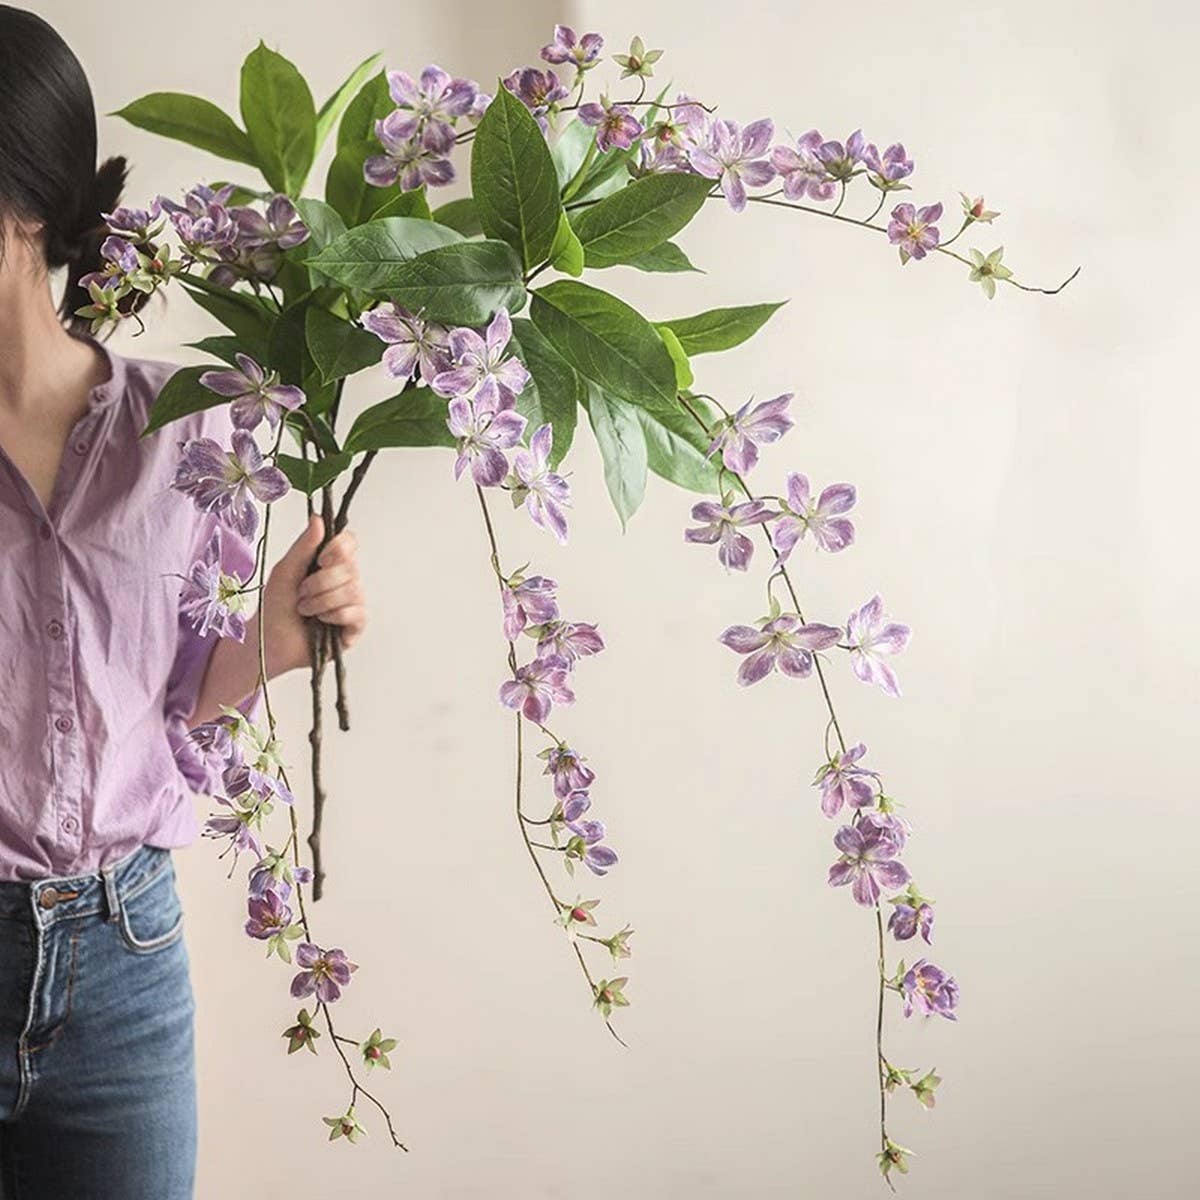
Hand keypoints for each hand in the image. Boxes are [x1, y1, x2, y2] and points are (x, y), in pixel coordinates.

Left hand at [259, 514, 366, 674]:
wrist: (271, 641)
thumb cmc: (276, 607)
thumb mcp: (285, 571)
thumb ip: (303, 546)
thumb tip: (318, 518)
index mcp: (330, 564)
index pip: (350, 543)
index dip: (340, 548)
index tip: (321, 559)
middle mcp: (345, 581)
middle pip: (351, 568)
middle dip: (320, 582)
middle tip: (301, 594)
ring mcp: (353, 603)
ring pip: (353, 590)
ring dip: (322, 601)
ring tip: (306, 610)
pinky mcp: (356, 626)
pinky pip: (356, 613)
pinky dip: (334, 616)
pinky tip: (321, 623)